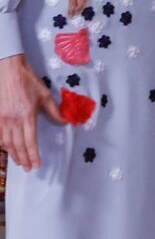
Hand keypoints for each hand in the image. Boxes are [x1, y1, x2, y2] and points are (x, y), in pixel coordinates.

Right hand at [0, 54, 66, 170]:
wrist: (9, 69)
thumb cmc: (28, 81)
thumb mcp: (45, 96)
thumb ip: (54, 111)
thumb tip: (65, 123)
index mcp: (27, 116)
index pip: (30, 141)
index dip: (33, 155)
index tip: (36, 165)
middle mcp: (13, 120)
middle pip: (18, 145)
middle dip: (23, 158)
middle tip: (27, 168)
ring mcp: (2, 118)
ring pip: (6, 142)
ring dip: (12, 154)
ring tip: (18, 162)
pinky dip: (2, 144)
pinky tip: (6, 149)